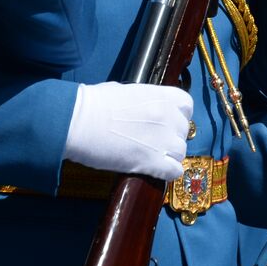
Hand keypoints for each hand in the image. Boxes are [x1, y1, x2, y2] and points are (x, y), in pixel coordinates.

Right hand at [62, 82, 191, 180]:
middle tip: (154, 142)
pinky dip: (167, 173)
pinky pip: (174, 171)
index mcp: (161, 96)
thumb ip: (142, 100)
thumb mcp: (125, 91)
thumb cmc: (94, 104)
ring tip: (152, 158)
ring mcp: (163, 139)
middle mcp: (167, 116)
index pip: (187, 106)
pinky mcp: (152, 161)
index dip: (178, 116)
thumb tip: (141, 106)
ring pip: (180, 153)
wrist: (79, 121)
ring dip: (169, 156)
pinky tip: (155, 171)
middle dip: (171, 137)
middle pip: (183, 131)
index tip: (168, 122)